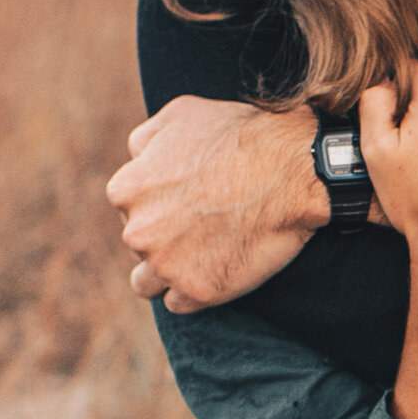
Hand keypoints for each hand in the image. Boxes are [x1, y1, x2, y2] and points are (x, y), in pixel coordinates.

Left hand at [106, 97, 325, 311]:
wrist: (291, 170)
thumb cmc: (239, 136)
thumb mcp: (178, 115)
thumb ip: (144, 141)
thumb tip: (136, 160)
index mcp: (126, 190)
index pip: (126, 208)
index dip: (156, 205)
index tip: (184, 203)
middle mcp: (138, 231)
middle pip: (139, 245)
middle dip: (162, 239)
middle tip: (201, 227)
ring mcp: (166, 265)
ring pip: (148, 283)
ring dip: (168, 273)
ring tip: (201, 256)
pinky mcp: (198, 291)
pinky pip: (179, 303)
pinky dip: (195, 290)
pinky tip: (218, 269)